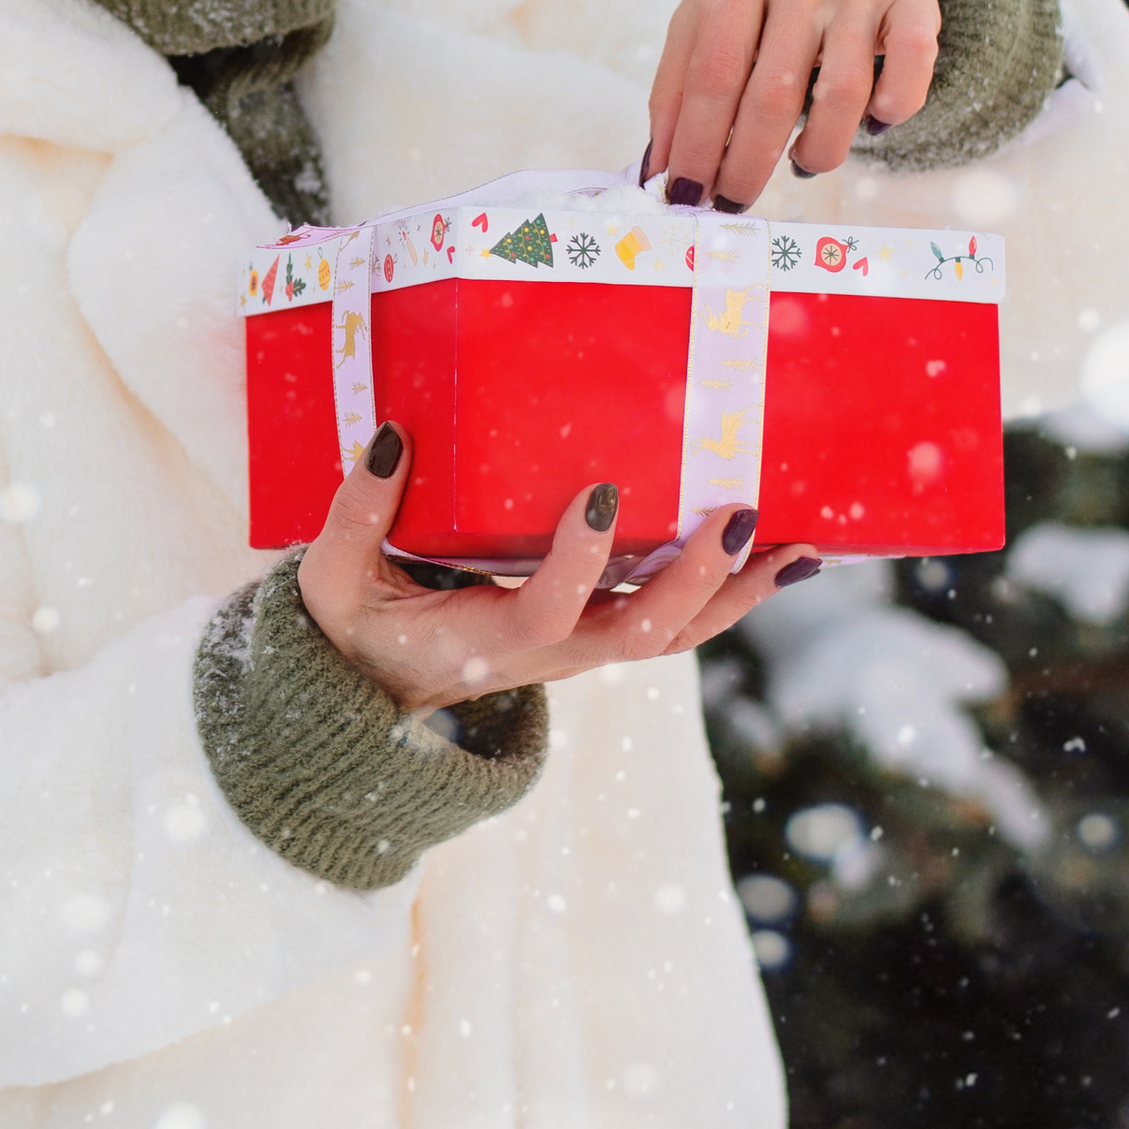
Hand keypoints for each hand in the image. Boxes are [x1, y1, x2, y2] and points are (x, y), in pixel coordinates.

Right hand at [297, 429, 812, 714]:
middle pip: (641, 635)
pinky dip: (730, 595)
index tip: (598, 493)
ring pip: (673, 637)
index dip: (577, 563)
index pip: (545, 612)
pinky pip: (674, 624)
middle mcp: (548, 653)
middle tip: (734, 516)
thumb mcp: (332, 578)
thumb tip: (394, 435)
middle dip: (695, 579)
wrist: (373, 692)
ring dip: (736, 595)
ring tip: (796, 547)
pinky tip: (780, 558)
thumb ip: (356, 512)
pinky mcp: (596, 637)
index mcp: (484, 639)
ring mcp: (580, 650)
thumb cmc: (353, 627)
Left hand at [645, 0, 937, 209]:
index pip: (712, 75)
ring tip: (799, 164)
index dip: (697, 145)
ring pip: (842, 91)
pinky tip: (870, 125)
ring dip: (819, 150)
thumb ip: (676, 82)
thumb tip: (658, 169)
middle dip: (747, 165)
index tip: (685, 194)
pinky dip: (892, 108)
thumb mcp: (702, 6)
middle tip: (734, 201)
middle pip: (772, 92)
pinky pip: (913, 64)